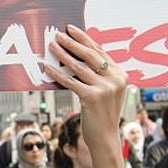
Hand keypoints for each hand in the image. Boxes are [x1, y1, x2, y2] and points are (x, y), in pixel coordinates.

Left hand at [40, 24, 126, 167]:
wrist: (105, 138)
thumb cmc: (101, 114)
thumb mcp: (105, 91)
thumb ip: (97, 75)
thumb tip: (75, 56)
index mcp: (120, 74)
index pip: (100, 51)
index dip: (85, 38)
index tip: (72, 29)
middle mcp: (115, 79)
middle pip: (90, 55)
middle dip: (72, 42)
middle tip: (58, 33)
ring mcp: (105, 88)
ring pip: (78, 67)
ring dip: (62, 55)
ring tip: (52, 46)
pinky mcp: (93, 97)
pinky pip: (70, 81)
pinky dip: (57, 73)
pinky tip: (47, 66)